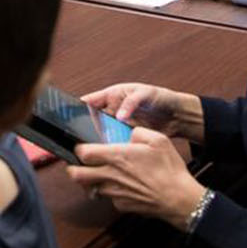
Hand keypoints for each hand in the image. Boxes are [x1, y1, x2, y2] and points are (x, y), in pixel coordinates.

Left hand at [68, 127, 205, 229]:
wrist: (178, 199)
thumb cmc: (169, 170)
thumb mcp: (157, 139)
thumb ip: (138, 132)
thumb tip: (129, 133)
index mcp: (117, 157)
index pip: (83, 153)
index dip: (78, 148)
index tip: (81, 146)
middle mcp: (111, 176)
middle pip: (77, 175)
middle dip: (72, 168)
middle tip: (76, 163)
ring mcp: (114, 193)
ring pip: (90, 188)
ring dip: (89, 181)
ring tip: (96, 174)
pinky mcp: (121, 205)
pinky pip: (107, 198)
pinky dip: (108, 192)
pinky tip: (118, 185)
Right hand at [79, 83, 201, 141]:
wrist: (176, 116)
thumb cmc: (160, 97)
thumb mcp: (145, 94)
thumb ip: (131, 102)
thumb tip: (119, 114)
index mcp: (112, 95)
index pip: (89, 101)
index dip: (77, 108)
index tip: (69, 117)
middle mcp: (112, 110)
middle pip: (92, 120)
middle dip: (86, 128)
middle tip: (82, 137)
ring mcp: (118, 125)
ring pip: (101, 134)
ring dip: (99, 140)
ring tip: (96, 147)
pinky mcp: (125, 137)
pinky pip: (114, 143)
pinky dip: (111, 148)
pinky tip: (111, 153)